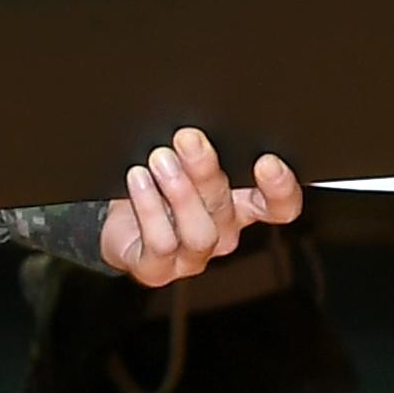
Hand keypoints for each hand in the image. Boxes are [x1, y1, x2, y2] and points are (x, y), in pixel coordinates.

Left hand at [96, 127, 304, 285]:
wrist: (112, 217)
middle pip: (228, 207)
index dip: (281, 188)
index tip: (267, 162)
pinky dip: (149, 208)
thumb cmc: (158, 179)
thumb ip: (203, 145)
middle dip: (206, 170)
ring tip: (158, 159)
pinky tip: (138, 179)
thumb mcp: (185, 158)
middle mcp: (223, 231)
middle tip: (187, 138)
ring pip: (200, 233)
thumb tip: (199, 122)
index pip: (280, 205)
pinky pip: (162, 244)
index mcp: (243, 203)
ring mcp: (193, 255)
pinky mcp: (158, 269)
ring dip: (179, 193)